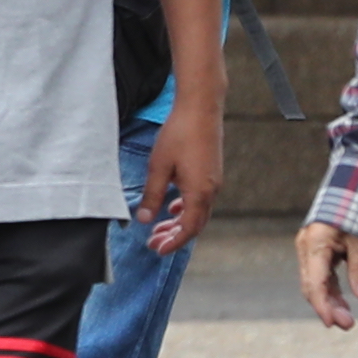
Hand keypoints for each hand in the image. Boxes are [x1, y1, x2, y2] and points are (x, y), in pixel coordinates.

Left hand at [137, 109, 221, 255]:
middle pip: (195, 224)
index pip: (188, 229)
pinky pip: (201, 199)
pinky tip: (172, 207)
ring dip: (179, 223)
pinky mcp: (211, 172)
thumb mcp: (158, 167)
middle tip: (153, 243)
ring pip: (198, 212)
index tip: (157, 250)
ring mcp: (213, 181)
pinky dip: (186, 208)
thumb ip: (152, 195)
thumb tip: (143, 219)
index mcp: (199, 192)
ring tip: (159, 228)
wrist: (201, 107)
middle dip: (174, 237)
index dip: (173, 243)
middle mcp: (211, 190)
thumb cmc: (179, 134)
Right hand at [293, 219, 357, 330]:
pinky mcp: (316, 250)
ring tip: (348, 319)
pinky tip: (343, 303)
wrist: (351, 188)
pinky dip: (331, 289)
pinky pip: (320, 275)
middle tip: (348, 325)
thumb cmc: (357, 211)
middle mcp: (306, 247)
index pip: (314, 284)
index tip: (332, 323)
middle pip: (312, 287)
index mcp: (314, 244)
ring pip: (315, 283)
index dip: (323, 306)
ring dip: (330, 301)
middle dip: (328, 308)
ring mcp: (309, 248)